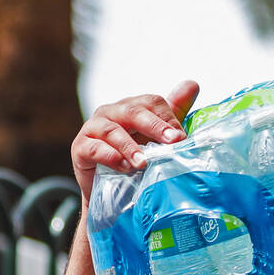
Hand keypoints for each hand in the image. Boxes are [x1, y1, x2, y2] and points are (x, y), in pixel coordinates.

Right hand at [71, 79, 200, 198]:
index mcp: (133, 107)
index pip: (152, 102)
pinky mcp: (80, 147)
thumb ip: (174, 113)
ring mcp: (94, 128)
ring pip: (112, 130)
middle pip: (133, 111)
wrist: (112, 190)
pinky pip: (94, 148)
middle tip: (172, 142)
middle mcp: (112, 112)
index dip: (168, 118)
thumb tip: (193, 84)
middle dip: (155, 126)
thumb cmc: (136, 158)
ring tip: (144, 162)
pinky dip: (110, 157)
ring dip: (130, 147)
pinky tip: (124, 167)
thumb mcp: (157, 137)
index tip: (181, 138)